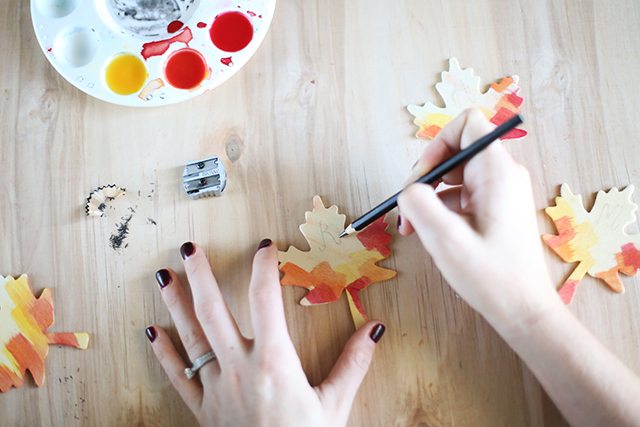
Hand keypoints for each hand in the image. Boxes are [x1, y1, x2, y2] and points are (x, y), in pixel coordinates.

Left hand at [145, 240, 384, 426]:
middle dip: (200, 276)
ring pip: (191, 337)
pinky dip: (163, 353)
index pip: (265, 299)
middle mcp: (239, 368)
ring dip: (176, 304)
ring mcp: (216, 388)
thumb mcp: (335, 405)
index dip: (264, 267)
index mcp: (274, 362)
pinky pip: (177, 376)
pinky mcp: (202, 409)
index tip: (265, 248)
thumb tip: (374, 330)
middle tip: (190, 248)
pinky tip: (151, 332)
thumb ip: (353, 364)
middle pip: (213, 311)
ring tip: (164, 276)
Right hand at [398, 109, 561, 337]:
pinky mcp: (496, 208)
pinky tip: (431, 234)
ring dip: (429, 195)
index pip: (467, 124)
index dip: (437, 144)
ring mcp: (501, 192)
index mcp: (497, 172)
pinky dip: (441, 209)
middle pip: (456, 150)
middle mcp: (503, 175)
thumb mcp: (445, 240)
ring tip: (413, 227)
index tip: (421, 179)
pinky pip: (462, 195)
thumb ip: (419, 204)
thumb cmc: (491, 278)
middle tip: (408, 208)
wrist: (524, 311)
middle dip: (425, 175)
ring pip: (455, 175)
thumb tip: (408, 190)